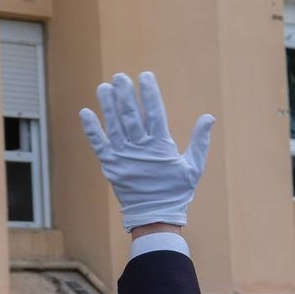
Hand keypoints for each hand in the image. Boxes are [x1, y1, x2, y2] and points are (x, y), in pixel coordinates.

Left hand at [79, 71, 214, 231]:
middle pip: (131, 116)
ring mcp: (123, 158)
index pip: (155, 113)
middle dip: (125, 94)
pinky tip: (85, 113)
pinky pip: (98, 145)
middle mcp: (140, 149)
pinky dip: (91, 129)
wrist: (155, 217)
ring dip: (108, 105)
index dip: (150, 93)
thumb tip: (209, 117)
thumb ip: (200, 141)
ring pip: (114, 126)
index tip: (145, 76)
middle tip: (119, 76)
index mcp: (161, 147)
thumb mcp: (193, 167)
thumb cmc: (176, 192)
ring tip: (104, 87)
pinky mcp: (110, 167)